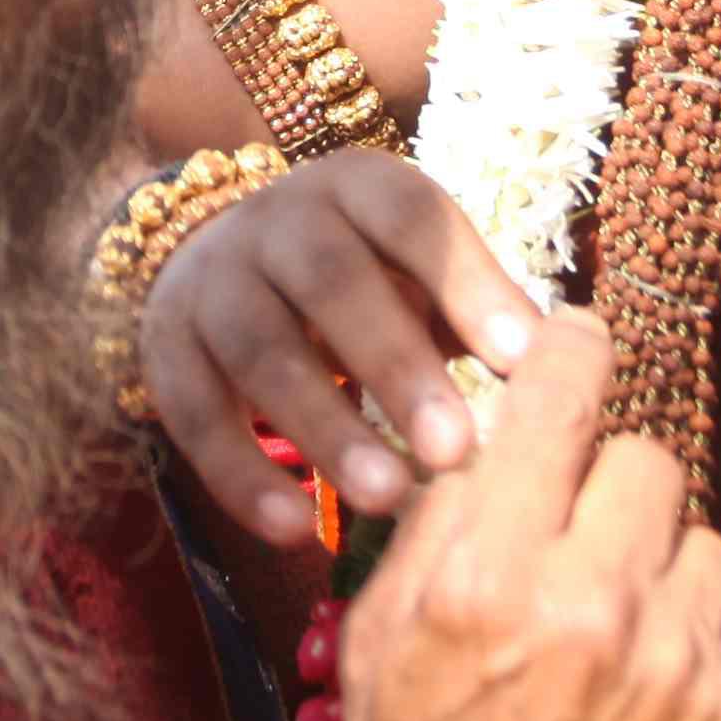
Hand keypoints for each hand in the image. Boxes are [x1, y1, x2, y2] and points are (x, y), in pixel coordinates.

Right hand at [145, 153, 542, 527]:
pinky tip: (294, 531)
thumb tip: (557, 383)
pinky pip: (193, 414)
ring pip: (259, 350)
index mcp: (357, 189)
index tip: (526, 366)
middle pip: (332, 283)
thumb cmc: (358, 283)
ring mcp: (210, 282)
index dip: (467, 287)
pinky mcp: (163, 350)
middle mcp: (275, 221)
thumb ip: (477, 317)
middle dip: (395, 367)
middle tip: (457, 452)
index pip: (412, 220)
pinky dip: (240, 476)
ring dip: (324, 427)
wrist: (210, 260)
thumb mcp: (415, 273)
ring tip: (388, 498)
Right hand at [337, 311, 720, 720]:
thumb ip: (439, 528)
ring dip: (660, 567)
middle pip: (641, 458)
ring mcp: (676, 655)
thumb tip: (496, 431)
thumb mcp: (381, 647)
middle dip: (606, 493)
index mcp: (484, 572)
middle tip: (576, 554)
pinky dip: (708, 628)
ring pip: (699, 535)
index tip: (575, 348)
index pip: (559, 394)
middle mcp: (587, 598)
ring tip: (616, 638)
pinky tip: (661, 678)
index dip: (569, 354)